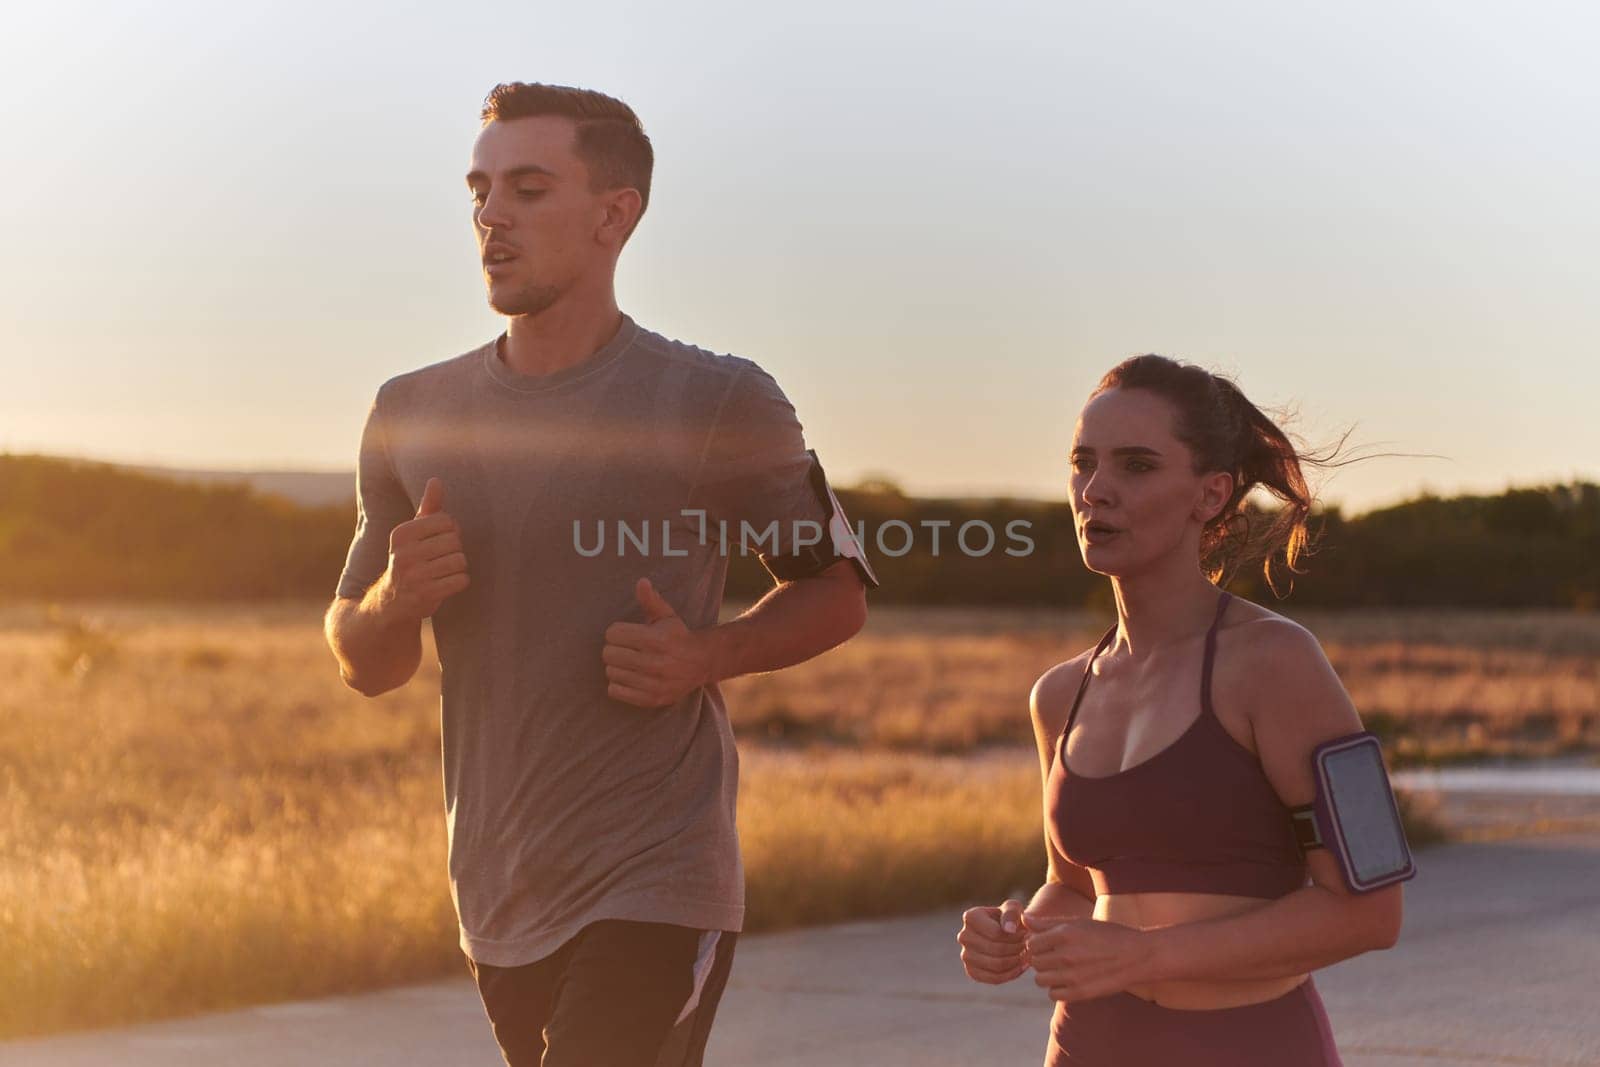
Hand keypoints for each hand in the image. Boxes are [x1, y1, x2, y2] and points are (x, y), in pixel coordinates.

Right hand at [381, 477, 468, 620]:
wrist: (392, 601)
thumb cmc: (410, 558)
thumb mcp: (414, 532)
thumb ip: (428, 507)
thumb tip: (436, 480)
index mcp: (401, 534)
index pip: (446, 521)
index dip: (450, 530)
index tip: (438, 541)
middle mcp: (403, 554)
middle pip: (455, 541)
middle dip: (454, 550)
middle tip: (440, 559)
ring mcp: (414, 576)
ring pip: (460, 560)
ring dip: (458, 567)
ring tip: (442, 572)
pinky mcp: (426, 595)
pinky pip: (462, 580)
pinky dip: (460, 581)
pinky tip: (446, 584)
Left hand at [602, 578, 712, 707]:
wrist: (701, 663)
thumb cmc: (677, 636)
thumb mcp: (666, 615)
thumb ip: (651, 600)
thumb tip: (641, 582)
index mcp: (657, 639)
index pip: (613, 634)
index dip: (617, 631)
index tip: (626, 633)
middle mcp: (655, 663)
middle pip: (608, 654)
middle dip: (614, 648)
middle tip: (626, 648)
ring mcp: (653, 684)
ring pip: (611, 672)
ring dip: (617, 666)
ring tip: (630, 662)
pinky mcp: (651, 699)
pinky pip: (614, 691)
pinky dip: (618, 683)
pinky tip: (631, 676)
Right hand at [957, 899, 1028, 983]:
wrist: (1005, 932)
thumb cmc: (1010, 918)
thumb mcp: (1014, 908)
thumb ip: (1012, 913)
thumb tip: (1009, 930)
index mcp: (970, 917)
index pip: (996, 934)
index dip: (1015, 936)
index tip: (1025, 934)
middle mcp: (964, 936)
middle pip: (997, 950)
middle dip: (1017, 949)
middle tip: (1028, 946)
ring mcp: (966, 955)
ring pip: (996, 966)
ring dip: (1016, 962)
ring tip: (1025, 954)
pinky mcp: (972, 972)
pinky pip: (994, 978)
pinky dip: (1011, 974)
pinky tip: (1021, 966)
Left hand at [1025, 916, 1152, 1002]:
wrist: (1136, 956)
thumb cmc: (1106, 935)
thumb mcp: (1078, 923)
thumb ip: (1048, 923)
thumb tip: (1024, 919)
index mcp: (1065, 934)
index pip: (1031, 943)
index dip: (1037, 943)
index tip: (1047, 944)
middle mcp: (1066, 955)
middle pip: (1034, 961)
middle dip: (1041, 959)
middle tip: (1055, 956)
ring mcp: (1073, 976)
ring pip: (1040, 979)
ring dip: (1047, 974)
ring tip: (1061, 968)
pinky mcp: (1080, 993)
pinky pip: (1053, 994)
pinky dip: (1057, 989)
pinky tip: (1068, 980)